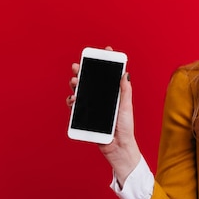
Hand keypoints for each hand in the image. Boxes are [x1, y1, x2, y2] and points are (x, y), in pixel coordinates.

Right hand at [66, 46, 141, 184]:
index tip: (105, 51)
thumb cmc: (125, 128)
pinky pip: (76, 106)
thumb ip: (125, 91)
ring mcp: (93, 106)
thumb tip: (125, 73)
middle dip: (84, 71)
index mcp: (114, 94)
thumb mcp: (126, 107)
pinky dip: (72, 100)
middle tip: (78, 66)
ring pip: (82, 91)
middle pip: (91, 81)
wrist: (118, 147)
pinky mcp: (86, 117)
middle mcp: (102, 98)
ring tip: (75, 81)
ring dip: (76, 84)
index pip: (109, 75)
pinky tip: (73, 98)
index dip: (106, 62)